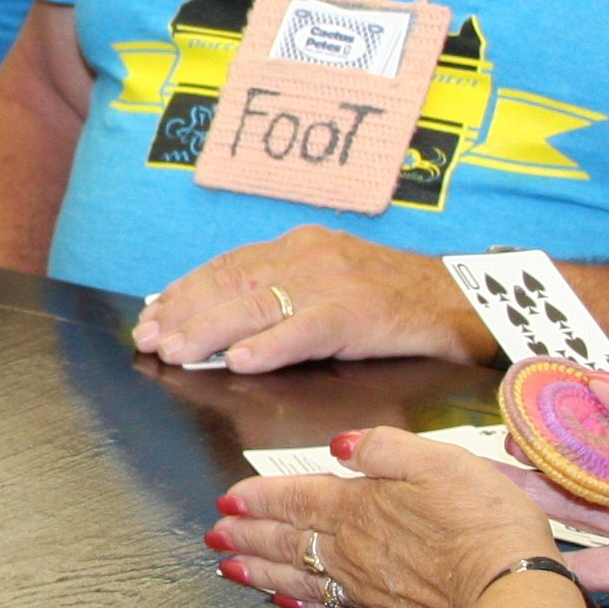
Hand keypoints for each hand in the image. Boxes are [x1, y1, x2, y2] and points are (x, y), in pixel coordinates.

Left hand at [134, 225, 490, 371]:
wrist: (459, 300)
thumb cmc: (391, 301)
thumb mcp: (331, 284)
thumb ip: (280, 295)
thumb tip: (221, 324)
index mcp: (300, 247)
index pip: (228, 266)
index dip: (186, 291)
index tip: (151, 314)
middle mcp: (310, 257)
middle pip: (232, 283)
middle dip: (185, 312)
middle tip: (149, 338)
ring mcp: (333, 282)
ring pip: (257, 305)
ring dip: (210, 330)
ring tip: (177, 350)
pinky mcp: (357, 312)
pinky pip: (305, 330)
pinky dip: (270, 346)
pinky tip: (241, 361)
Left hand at [208, 432, 559, 607]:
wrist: (506, 594)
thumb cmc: (481, 522)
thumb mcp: (439, 459)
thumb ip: (385, 448)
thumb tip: (340, 443)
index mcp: (358, 505)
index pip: (294, 498)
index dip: (258, 498)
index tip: (226, 500)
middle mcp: (350, 550)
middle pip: (285, 539)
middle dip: (245, 535)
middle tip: (213, 535)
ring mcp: (364, 590)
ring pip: (296, 577)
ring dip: (258, 570)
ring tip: (228, 568)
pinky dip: (299, 605)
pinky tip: (285, 603)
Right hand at [481, 379, 608, 599]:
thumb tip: (599, 384)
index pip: (608, 427)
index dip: (568, 416)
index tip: (528, 406)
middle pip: (584, 470)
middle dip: (540, 458)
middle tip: (500, 447)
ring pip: (578, 513)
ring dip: (536, 501)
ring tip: (494, 490)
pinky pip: (592, 569)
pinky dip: (558, 564)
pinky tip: (525, 548)